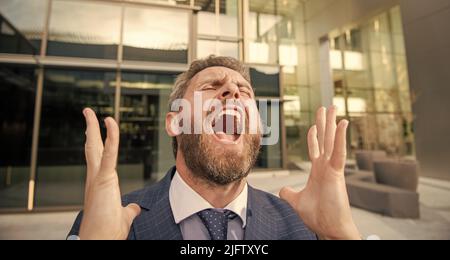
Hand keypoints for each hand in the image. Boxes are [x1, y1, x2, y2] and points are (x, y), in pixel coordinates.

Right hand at [78, 108, 140, 239]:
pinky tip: (110, 124)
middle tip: (87, 112)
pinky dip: (110, 139)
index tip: (93, 129)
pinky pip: (108, 155)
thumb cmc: (109, 230)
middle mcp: (95, 177)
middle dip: (90, 128)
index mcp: (100, 182)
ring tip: (91, 112)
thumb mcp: (123, 215)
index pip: (97, 156)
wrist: (100, 240)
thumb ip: (128, 208)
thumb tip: (134, 207)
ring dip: (93, 128)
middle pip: (91, 147)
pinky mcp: (103, 180)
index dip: (96, 141)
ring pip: (95, 147)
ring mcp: (97, 178)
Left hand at [280, 106, 359, 239]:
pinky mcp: (337, 172)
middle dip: (324, 123)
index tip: (314, 124)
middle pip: (325, 139)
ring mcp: (332, 168)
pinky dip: (340, 137)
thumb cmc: (318, 216)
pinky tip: (342, 123)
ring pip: (332, 141)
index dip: (314, 135)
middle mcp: (326, 166)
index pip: (316, 148)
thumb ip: (289, 193)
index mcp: (318, 171)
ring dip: (332, 123)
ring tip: (333, 107)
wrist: (329, 228)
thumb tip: (282, 189)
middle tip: (326, 107)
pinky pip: (339, 151)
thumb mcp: (297, 201)